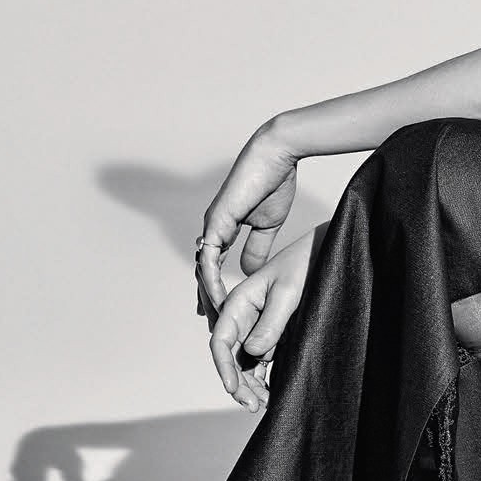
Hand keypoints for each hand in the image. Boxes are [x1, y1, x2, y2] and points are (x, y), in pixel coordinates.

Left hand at [196, 123, 298, 312]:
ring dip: (207, 295)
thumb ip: (257, 247)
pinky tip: (218, 298)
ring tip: (215, 319)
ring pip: (203, 269)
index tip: (222, 312)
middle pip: (204, 272)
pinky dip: (212, 279)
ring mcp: (212, 225)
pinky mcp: (216, 220)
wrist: (277, 156)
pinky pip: (209, 258)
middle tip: (212, 325)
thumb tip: (248, 271)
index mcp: (225, 229)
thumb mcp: (267, 225)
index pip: (215, 266)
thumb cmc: (274, 182)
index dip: (216, 290)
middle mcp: (213, 229)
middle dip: (207, 300)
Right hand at [207, 227, 320, 409]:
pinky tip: (272, 393)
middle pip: (231, 357)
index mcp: (240, 302)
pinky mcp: (274, 335)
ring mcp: (258, 327)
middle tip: (253, 405)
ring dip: (251, 385)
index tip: (234, 388)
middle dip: (239, 383)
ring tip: (263, 404)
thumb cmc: (305, 264)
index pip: (221, 339)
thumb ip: (271, 321)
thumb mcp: (289, 291)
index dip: (224, 367)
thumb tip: (254, 352)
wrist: (326, 254)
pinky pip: (263, 361)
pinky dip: (264, 379)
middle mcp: (244, 317)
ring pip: (246, 363)